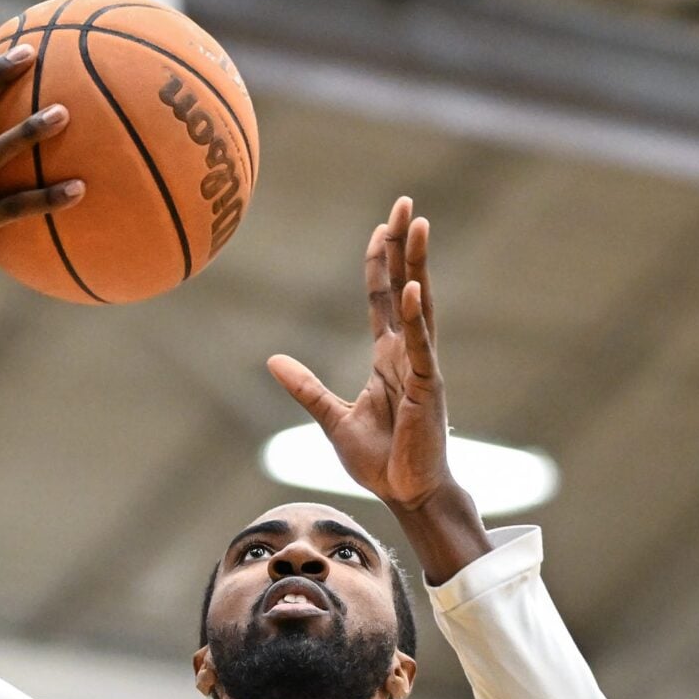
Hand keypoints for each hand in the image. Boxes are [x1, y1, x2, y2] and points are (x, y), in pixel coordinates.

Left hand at [268, 198, 458, 513]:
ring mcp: (421, 367)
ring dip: (417, 265)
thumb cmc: (381, 461)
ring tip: (418, 225)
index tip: (380, 227)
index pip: (382, 298)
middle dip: (404, 246)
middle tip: (405, 204)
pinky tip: (414, 289)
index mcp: (388, 358)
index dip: (380, 262)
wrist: (407, 495)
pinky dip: (418, 317)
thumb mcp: (333, 419)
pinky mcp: (427, 387)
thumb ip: (306, 387)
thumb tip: (272, 360)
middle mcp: (408, 354)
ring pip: (420, 305)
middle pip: (404, 287)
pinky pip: (422, 346)